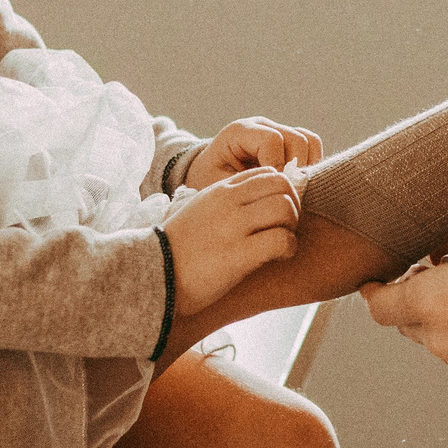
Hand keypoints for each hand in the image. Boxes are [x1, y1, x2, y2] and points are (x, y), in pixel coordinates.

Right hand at [163, 167, 299, 312]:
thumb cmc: (178, 248)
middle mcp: (229, 203)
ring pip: (285, 209)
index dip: (282, 190)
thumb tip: (257, 202)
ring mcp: (234, 227)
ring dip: (291, 227)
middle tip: (285, 227)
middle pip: (283, 186)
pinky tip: (278, 257)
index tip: (277, 211)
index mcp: (220, 190)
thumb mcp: (199, 210)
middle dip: (293, 206)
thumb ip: (226, 201)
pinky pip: (282, 240)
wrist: (154, 274)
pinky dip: (288, 248)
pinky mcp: (240, 255)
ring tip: (281, 243)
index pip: (268, 172)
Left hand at [186, 117, 323, 185]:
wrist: (205, 175)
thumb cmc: (209, 183)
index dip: (278, 167)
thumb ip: (246, 185)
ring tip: (292, 189)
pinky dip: (311, 164)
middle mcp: (261, 126)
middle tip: (286, 192)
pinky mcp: (288, 140)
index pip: (272, 140)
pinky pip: (313, 146)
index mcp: (240, 132)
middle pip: (296, 138)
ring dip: (307, 167)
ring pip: (309, 141)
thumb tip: (279, 190)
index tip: (272, 190)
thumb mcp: (219, 186)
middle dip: (296, 168)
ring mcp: (277, 130)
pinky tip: (296, 184)